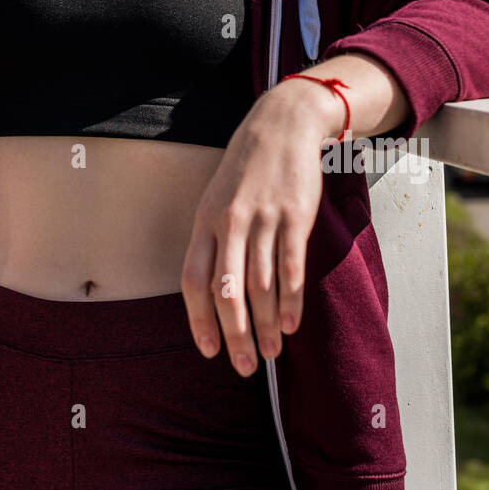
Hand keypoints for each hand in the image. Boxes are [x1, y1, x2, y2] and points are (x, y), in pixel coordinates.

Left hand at [180, 85, 328, 375]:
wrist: (281, 123)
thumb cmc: (246, 170)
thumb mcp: (217, 199)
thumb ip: (214, 242)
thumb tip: (215, 295)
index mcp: (205, 221)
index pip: (193, 280)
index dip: (199, 320)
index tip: (209, 351)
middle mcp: (230, 223)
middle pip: (226, 291)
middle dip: (235, 335)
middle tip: (245, 366)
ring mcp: (263, 219)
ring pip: (261, 285)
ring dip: (266, 325)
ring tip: (272, 352)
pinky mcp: (294, 216)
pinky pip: (290, 267)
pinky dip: (291, 300)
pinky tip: (291, 324)